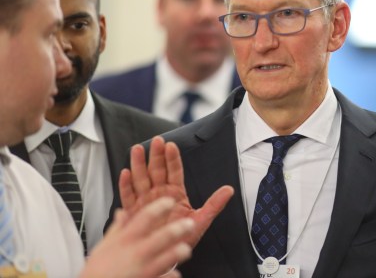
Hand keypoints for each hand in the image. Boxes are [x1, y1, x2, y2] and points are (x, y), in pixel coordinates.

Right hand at [80, 197, 192, 277]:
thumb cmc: (98, 269)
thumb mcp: (104, 245)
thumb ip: (118, 228)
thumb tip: (122, 212)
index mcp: (126, 239)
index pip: (145, 217)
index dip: (160, 207)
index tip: (170, 201)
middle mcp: (136, 252)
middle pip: (162, 237)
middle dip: (178, 229)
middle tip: (189, 223)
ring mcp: (143, 269)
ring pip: (167, 259)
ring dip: (178, 253)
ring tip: (186, 249)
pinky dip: (171, 276)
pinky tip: (176, 274)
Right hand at [118, 136, 233, 247]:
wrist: (167, 255)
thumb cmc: (182, 238)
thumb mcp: (200, 220)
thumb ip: (214, 204)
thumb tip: (229, 190)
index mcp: (175, 193)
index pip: (174, 171)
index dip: (172, 159)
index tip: (171, 146)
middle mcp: (159, 194)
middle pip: (157, 171)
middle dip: (156, 155)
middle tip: (156, 141)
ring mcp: (146, 202)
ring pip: (141, 179)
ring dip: (139, 164)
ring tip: (138, 149)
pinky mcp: (134, 213)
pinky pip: (128, 197)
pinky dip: (126, 186)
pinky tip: (125, 173)